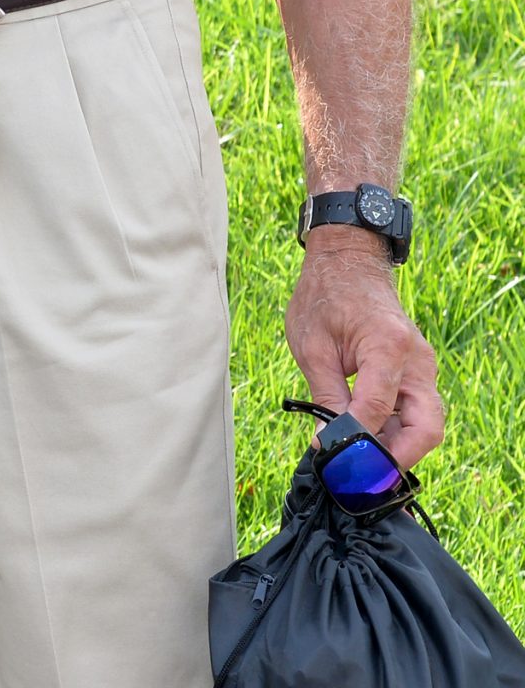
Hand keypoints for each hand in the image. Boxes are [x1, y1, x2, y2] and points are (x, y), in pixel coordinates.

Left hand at [285, 233, 443, 467]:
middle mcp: (417, 361)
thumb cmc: (324, 297)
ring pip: (425, 423)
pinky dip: (396, 429)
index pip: (379, 408)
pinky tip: (366, 439)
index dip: (358, 440)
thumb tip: (328, 442)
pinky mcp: (418, 371)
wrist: (347, 263)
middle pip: (426, 427)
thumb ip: (325, 395)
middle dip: (398, 457)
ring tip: (360, 462)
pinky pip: (415, 409)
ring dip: (397, 446)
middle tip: (364, 477)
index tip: (335, 461)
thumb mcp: (312, 346)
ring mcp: (423, 367)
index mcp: (388, 348)